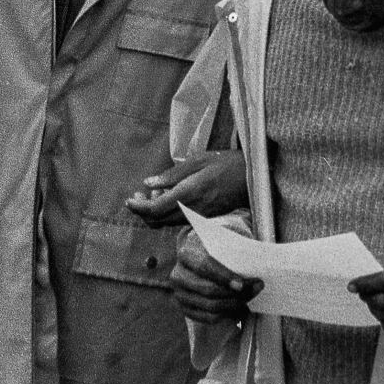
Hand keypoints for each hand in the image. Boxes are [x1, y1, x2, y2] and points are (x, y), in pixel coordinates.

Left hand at [127, 150, 249, 225]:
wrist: (254, 178)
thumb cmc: (228, 163)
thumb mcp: (200, 160)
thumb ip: (173, 174)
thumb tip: (149, 182)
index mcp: (188, 193)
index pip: (153, 209)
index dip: (137, 207)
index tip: (129, 200)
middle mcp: (190, 210)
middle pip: (156, 220)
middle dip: (142, 210)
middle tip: (139, 194)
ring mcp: (197, 218)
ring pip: (165, 223)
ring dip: (154, 212)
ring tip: (156, 193)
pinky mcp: (202, 220)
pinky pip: (177, 222)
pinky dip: (167, 213)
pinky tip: (171, 198)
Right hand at [170, 228, 258, 322]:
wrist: (200, 254)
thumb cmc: (217, 246)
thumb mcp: (223, 241)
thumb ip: (234, 249)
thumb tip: (256, 262)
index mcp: (186, 253)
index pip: (204, 266)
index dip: (223, 277)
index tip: (242, 284)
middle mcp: (178, 275)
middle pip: (207, 290)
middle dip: (235, 293)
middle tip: (257, 287)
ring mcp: (179, 294)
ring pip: (209, 306)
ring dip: (234, 304)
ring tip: (250, 296)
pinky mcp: (185, 309)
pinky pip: (207, 317)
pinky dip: (226, 314)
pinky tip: (240, 307)